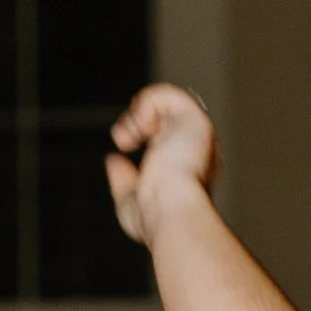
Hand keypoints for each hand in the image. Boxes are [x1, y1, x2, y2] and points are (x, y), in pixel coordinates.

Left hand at [106, 83, 220, 247]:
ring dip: (138, 114)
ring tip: (131, 134)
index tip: (123, 149)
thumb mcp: (129, 202)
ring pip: (166, 102)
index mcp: (185, 168)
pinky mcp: (196, 119)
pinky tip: (140, 126)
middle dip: (137, 123)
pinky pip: (167, 94)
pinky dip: (144, 105)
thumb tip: (113, 160)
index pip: (164, 140)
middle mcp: (195, 149)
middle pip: (164, 118)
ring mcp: (196, 133)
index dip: (142, 138)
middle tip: (124, 139)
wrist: (171, 210)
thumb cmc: (155, 216)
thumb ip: (122, 181)